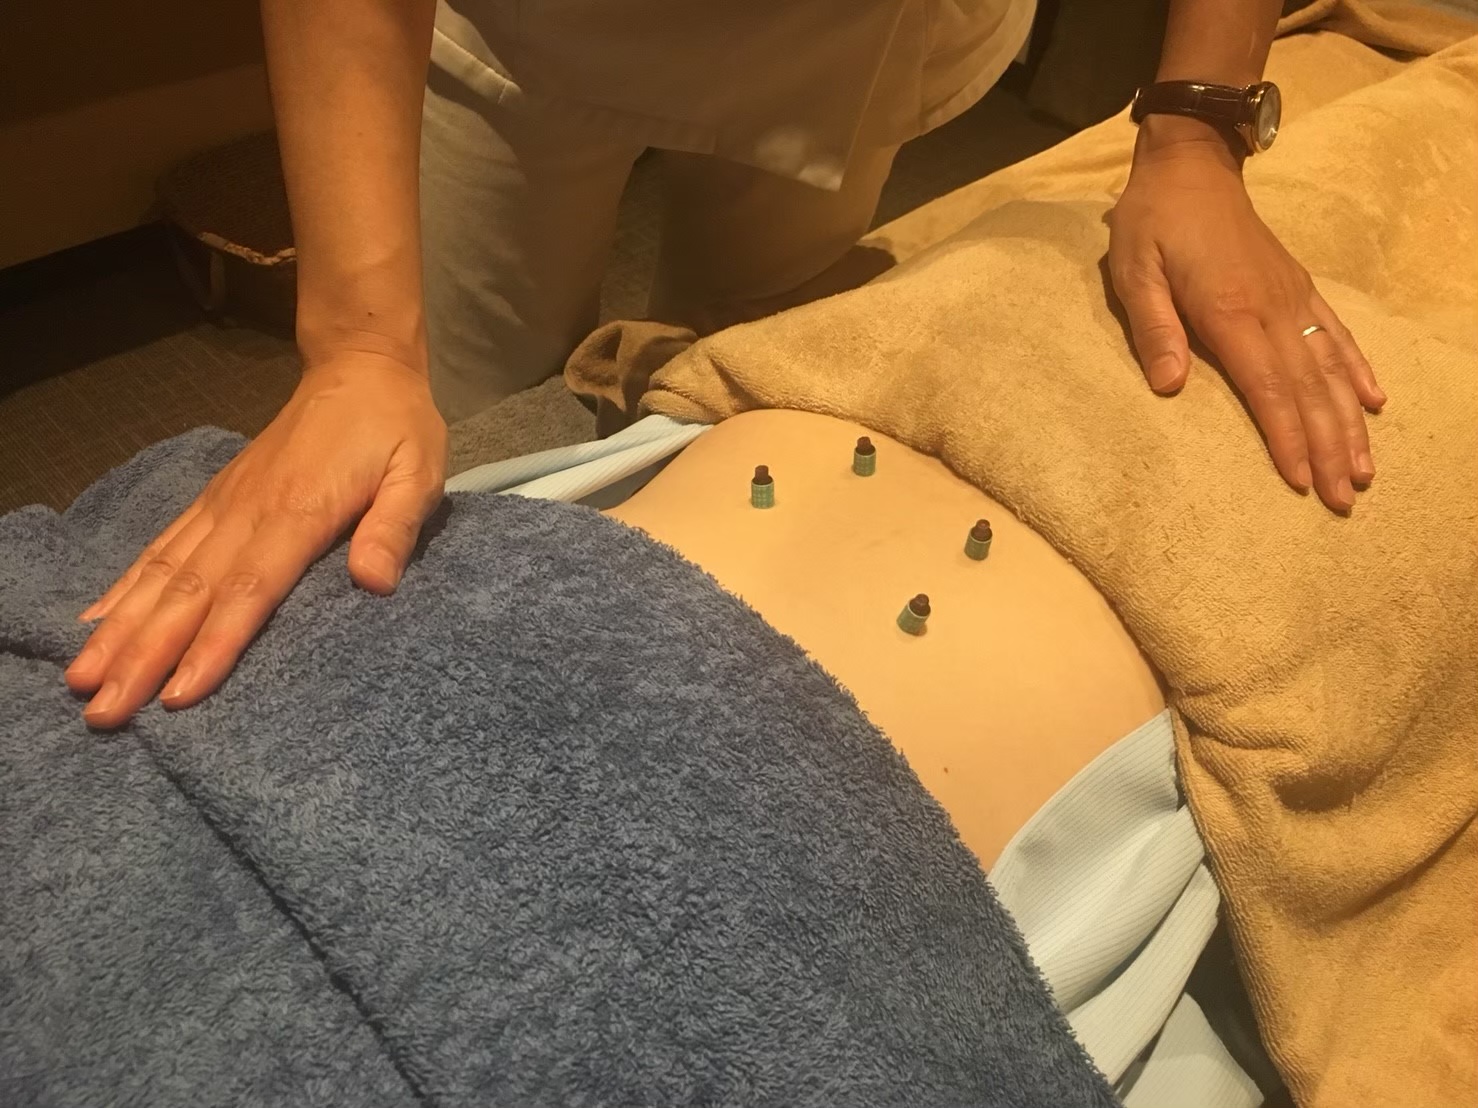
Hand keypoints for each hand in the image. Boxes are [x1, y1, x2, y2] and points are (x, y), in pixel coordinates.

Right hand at [66, 351, 446, 727]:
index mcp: (299, 511)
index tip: (178, 695)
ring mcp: (224, 505)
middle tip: (104, 710)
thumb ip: (395, 526)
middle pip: (190, 592)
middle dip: (144, 655)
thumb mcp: (417, 472)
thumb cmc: (394, 428)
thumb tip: (374, 583)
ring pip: (163, 573)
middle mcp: (247, 511)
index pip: (250, 589)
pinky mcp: (215, 499)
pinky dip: (125, 587)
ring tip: (83, 680)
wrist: (358, 369)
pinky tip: (96, 623)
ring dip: (121, 629)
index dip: (214, 644)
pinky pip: (163, 547)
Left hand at [1108, 120, 1384, 510]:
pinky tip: (1373, 402)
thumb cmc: (1153, 222)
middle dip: (1327, 448)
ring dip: (1349, 422)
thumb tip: (1170, 385)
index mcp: (1229, 311)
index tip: (1303, 481)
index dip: (1286, 438)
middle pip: (1307, 390)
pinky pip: (1336, 333)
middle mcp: (1271, 308)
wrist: (1191, 165)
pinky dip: (1356, 370)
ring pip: (1329, 369)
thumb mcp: (1134, 271)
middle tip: (1344, 498)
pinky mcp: (1297, 286)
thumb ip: (1153, 328)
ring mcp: (1291, 297)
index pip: (1266, 389)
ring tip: (1364, 469)